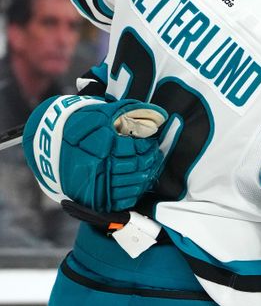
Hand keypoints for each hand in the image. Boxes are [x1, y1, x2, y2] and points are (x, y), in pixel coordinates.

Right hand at [24, 97, 166, 211]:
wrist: (49, 143)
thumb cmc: (81, 123)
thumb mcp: (103, 111)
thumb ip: (132, 110)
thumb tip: (160, 115)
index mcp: (101, 144)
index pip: (134, 149)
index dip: (147, 146)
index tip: (151, 143)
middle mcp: (97, 165)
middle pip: (135, 167)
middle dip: (150, 161)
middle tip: (155, 155)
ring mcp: (93, 183)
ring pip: (130, 184)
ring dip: (145, 176)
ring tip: (150, 167)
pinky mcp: (92, 197)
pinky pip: (121, 200)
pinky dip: (134, 192)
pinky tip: (139, 182)